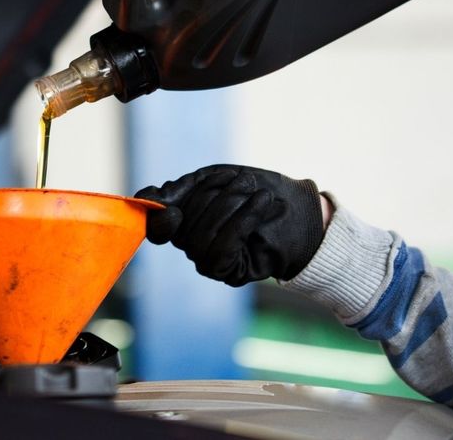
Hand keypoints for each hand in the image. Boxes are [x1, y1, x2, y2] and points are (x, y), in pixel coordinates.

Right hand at [136, 165, 325, 285]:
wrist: (298, 209)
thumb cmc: (255, 190)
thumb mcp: (218, 179)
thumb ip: (185, 188)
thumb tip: (154, 200)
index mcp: (182, 218)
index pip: (154, 224)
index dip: (154, 215)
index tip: (169, 204)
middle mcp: (188, 242)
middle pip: (181, 222)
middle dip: (214, 195)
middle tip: (245, 181)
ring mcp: (205, 260)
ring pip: (199, 237)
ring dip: (231, 205)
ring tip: (257, 191)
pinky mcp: (226, 272)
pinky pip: (221, 250)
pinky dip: (242, 221)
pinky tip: (262, 204)